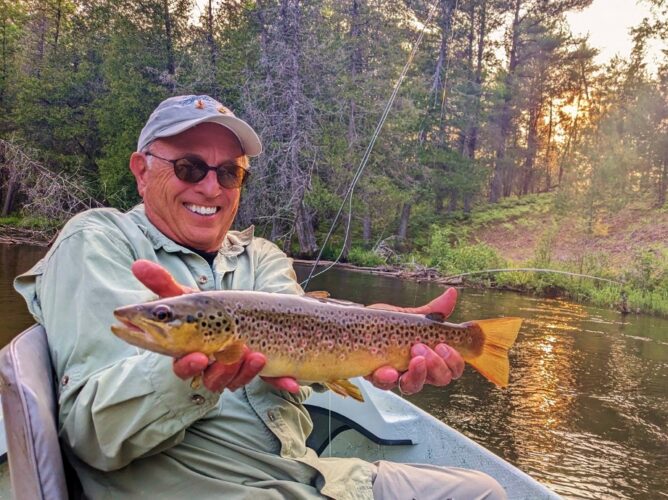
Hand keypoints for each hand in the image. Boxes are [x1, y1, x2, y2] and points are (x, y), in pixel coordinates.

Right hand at [131, 260, 299, 392]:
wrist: (245, 317)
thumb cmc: (209, 313)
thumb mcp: (188, 299)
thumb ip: (164, 285)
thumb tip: (137, 264)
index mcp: (190, 352)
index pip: (183, 365)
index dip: (187, 365)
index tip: (196, 356)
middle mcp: (212, 367)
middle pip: (210, 379)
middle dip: (218, 371)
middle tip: (227, 358)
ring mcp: (238, 371)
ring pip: (237, 380)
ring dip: (244, 371)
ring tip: (254, 353)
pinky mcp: (263, 372)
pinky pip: (272, 382)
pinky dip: (281, 383)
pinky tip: (291, 383)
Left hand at [365, 287, 464, 394]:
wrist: (356, 326)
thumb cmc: (385, 324)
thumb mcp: (410, 316)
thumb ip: (432, 311)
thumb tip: (452, 294)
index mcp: (431, 357)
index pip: (452, 368)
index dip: (453, 361)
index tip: (443, 345)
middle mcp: (418, 370)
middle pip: (440, 379)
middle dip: (437, 365)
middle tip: (423, 348)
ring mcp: (399, 376)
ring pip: (415, 386)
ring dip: (418, 373)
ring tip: (413, 356)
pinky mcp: (378, 378)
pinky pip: (386, 385)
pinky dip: (388, 379)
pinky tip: (388, 370)